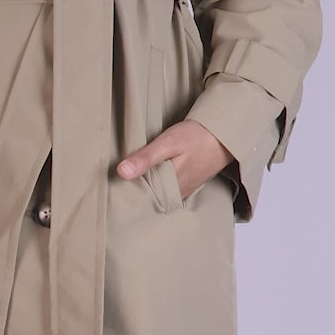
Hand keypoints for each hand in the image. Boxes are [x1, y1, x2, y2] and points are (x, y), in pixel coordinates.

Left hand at [117, 120, 234, 199]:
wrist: (224, 133)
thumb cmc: (196, 137)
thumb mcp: (168, 143)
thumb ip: (145, 158)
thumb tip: (121, 172)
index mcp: (168, 189)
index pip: (139, 200)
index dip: (124, 196)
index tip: (109, 193)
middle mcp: (175, 196)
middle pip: (147, 200)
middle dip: (132, 196)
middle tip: (113, 191)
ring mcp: (181, 192)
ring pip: (156, 197)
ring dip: (144, 192)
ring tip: (124, 188)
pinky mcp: (185, 186)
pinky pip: (165, 192)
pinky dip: (155, 187)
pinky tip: (145, 182)